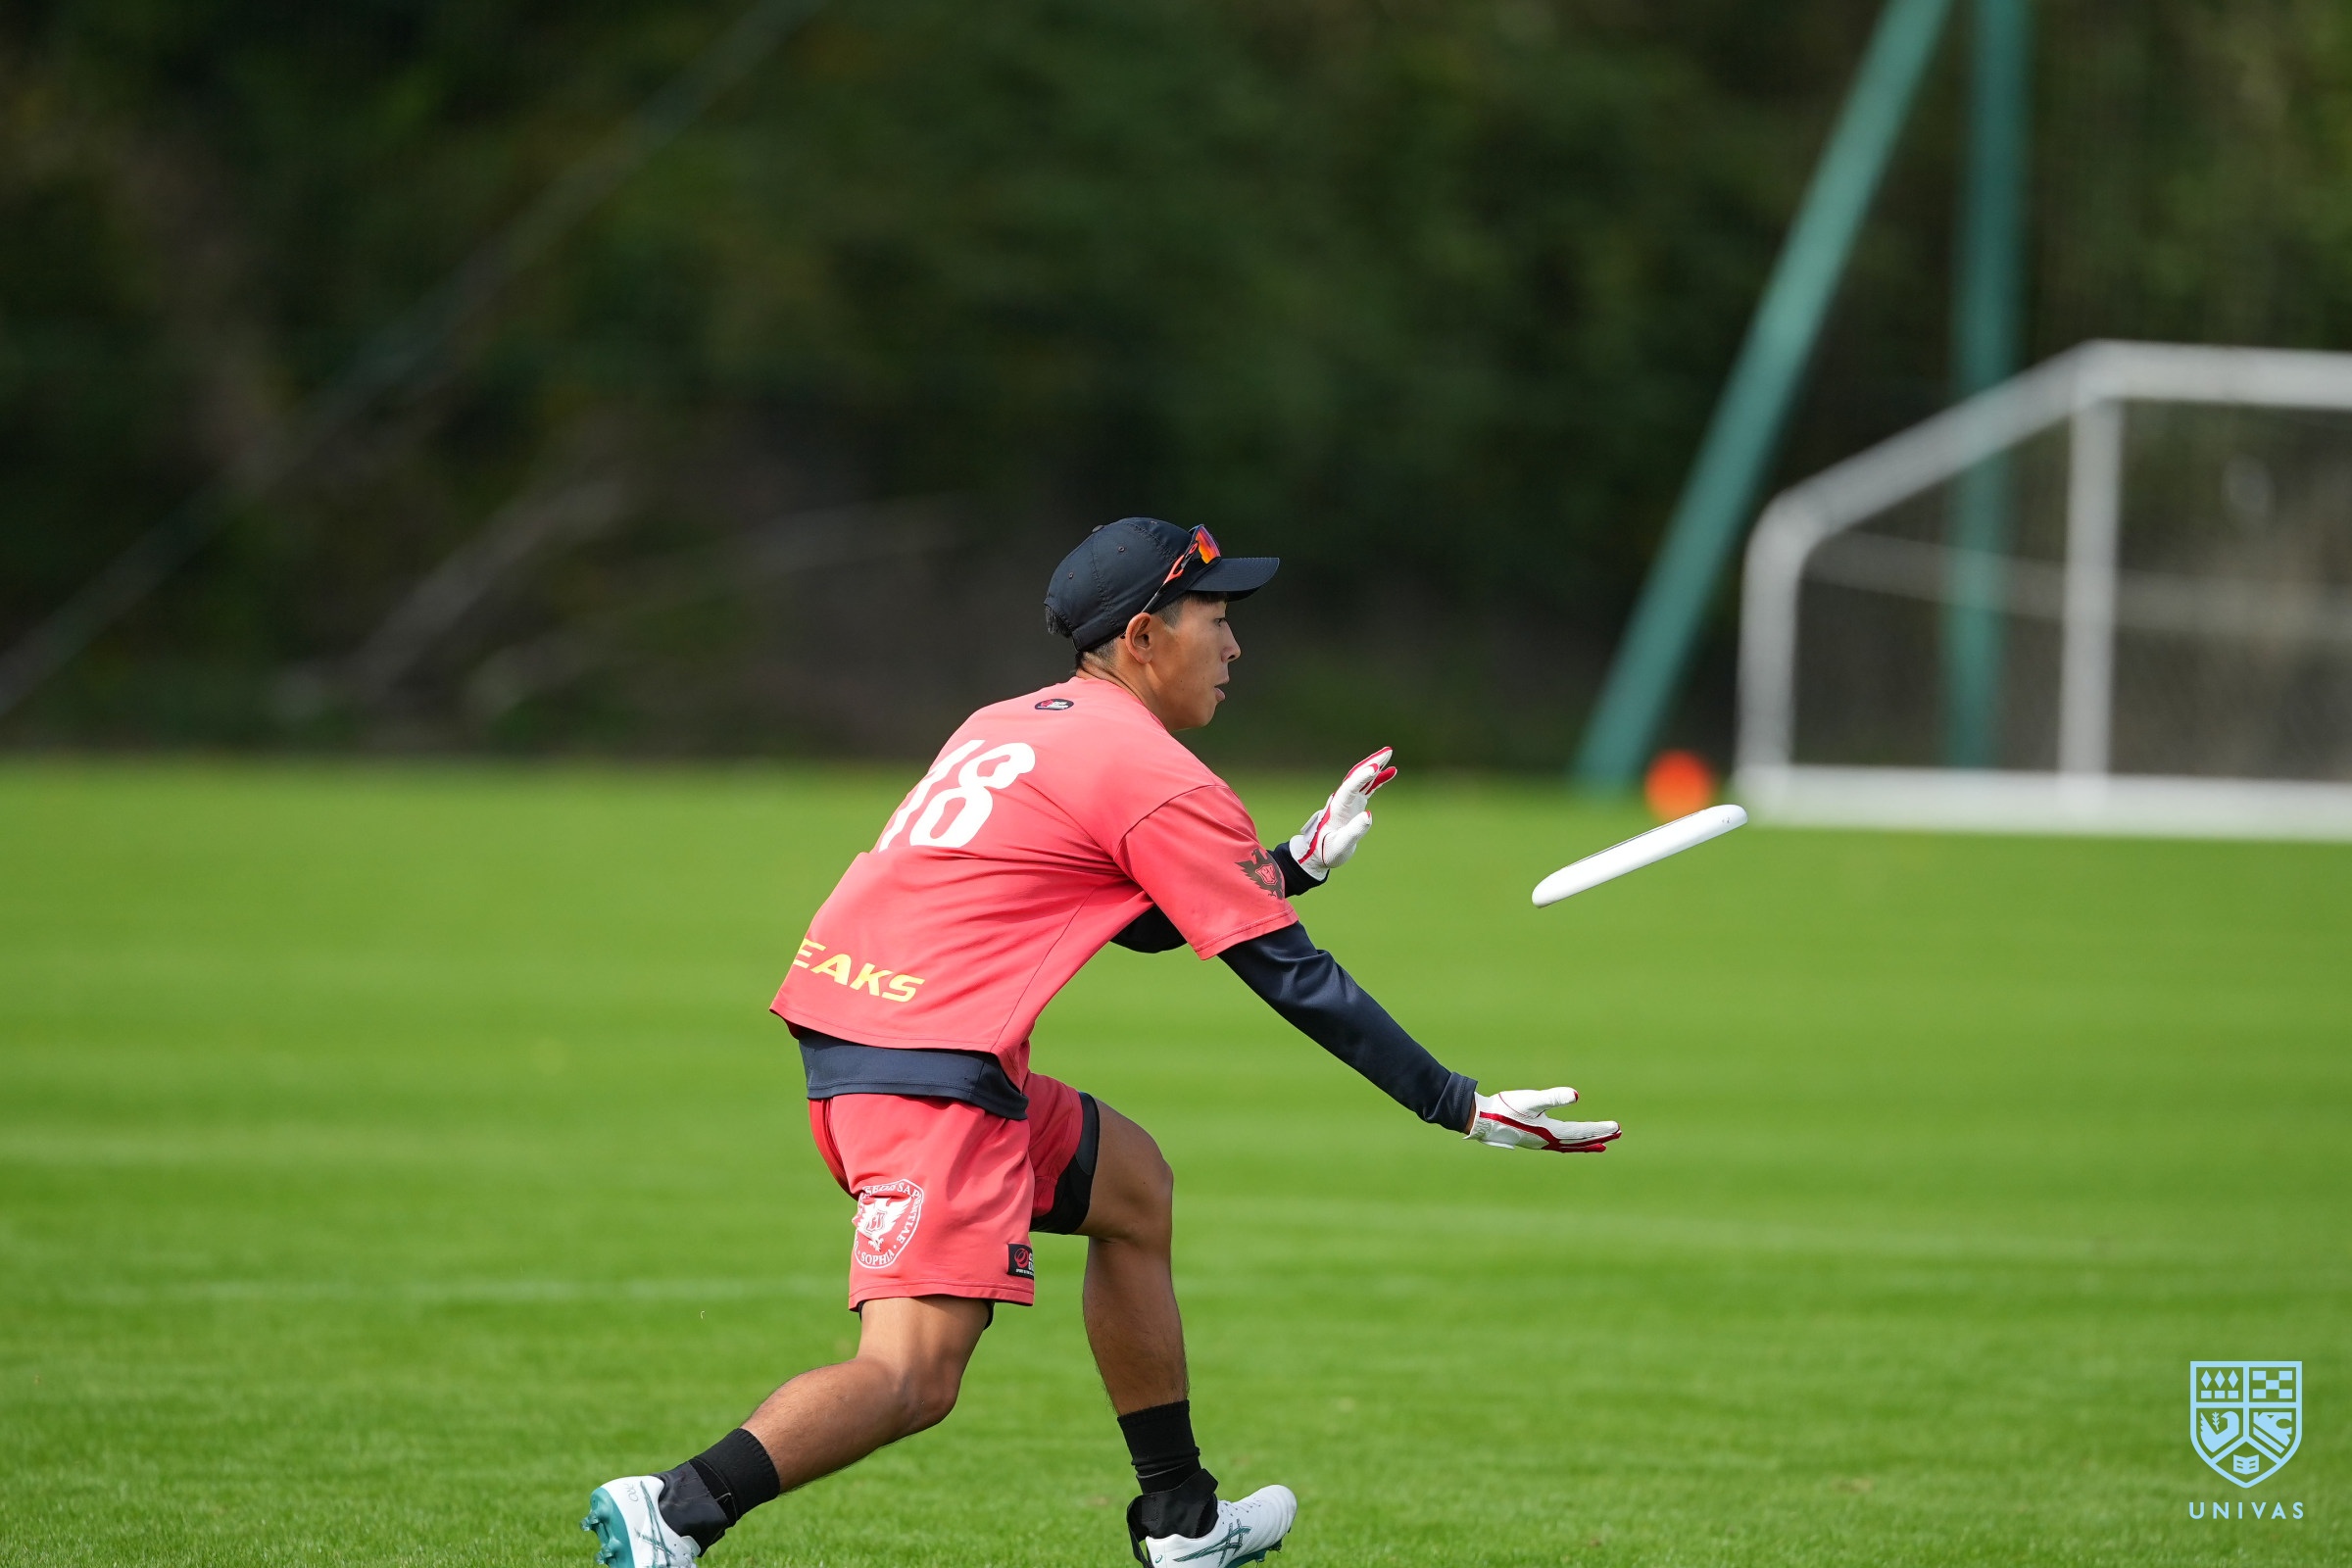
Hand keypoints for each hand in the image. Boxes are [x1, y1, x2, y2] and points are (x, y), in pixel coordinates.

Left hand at [1289, 746, 1396, 880]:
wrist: (1318, 853)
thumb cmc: (1328, 850)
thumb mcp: (1341, 845)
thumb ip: (1355, 831)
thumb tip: (1369, 815)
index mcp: (1338, 808)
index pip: (1350, 787)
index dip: (1362, 777)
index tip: (1375, 768)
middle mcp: (1343, 799)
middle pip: (1357, 776)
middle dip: (1371, 763)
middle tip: (1387, 751)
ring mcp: (1349, 800)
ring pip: (1362, 778)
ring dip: (1375, 765)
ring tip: (1389, 754)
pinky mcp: (1355, 803)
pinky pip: (1368, 787)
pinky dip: (1378, 778)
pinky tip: (1391, 772)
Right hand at [1464, 1087, 1619, 1152]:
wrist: (1481, 1119)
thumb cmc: (1504, 1108)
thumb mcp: (1531, 1099)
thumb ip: (1553, 1097)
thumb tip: (1576, 1095)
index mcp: (1550, 1132)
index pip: (1581, 1132)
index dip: (1600, 1129)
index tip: (1617, 1128)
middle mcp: (1547, 1141)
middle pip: (1579, 1141)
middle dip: (1599, 1137)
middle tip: (1617, 1134)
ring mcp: (1540, 1143)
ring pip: (1570, 1145)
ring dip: (1587, 1143)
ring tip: (1602, 1145)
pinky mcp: (1533, 1140)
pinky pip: (1559, 1145)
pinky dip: (1571, 1144)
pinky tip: (1570, 1141)